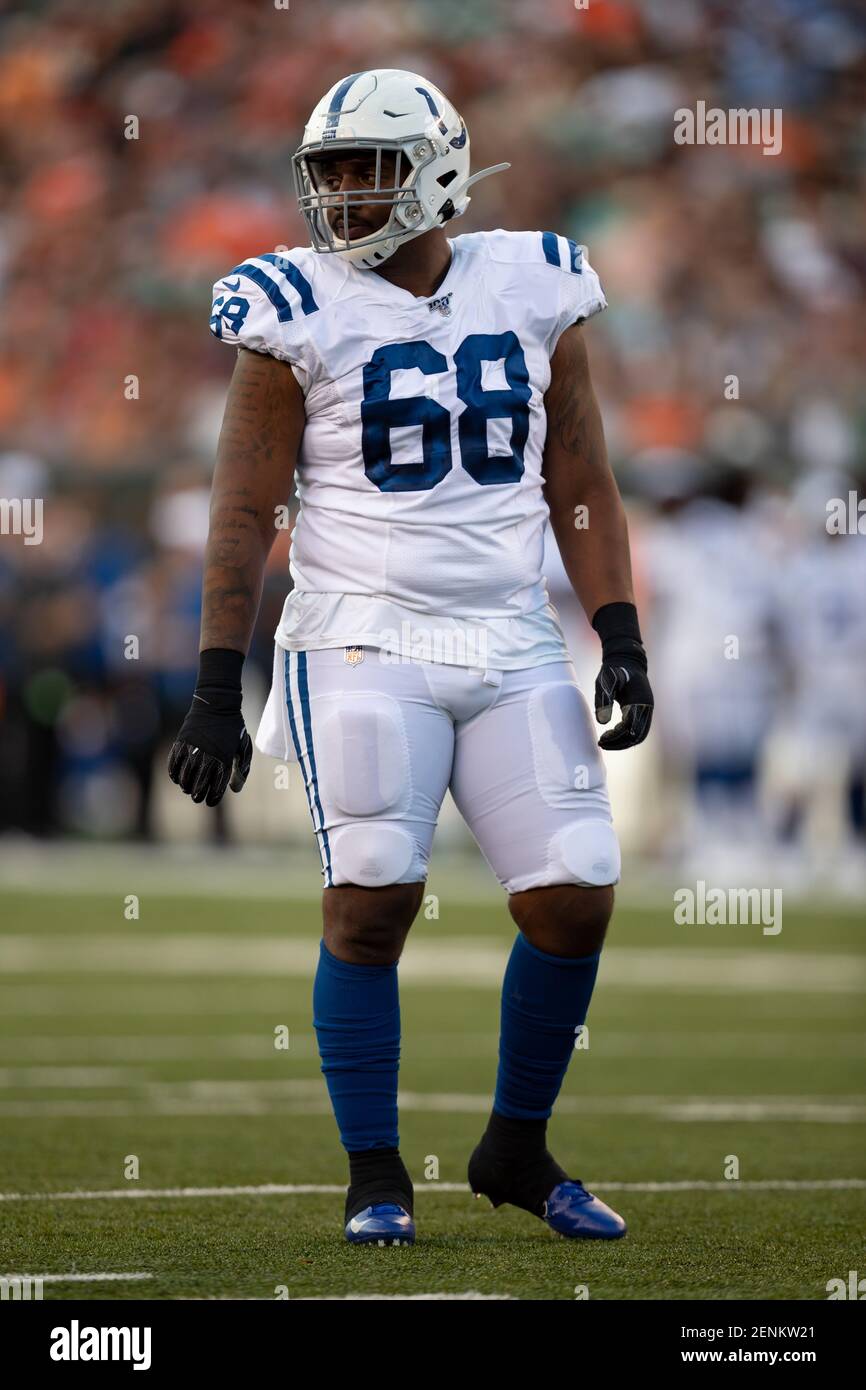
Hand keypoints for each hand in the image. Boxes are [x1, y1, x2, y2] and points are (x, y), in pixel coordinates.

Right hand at [167, 649, 251, 805]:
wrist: (217, 705)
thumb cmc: (233, 727)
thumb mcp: (242, 748)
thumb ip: (241, 769)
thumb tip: (235, 790)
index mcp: (224, 761)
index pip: (216, 789)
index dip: (212, 799)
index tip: (210, 801)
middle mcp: (207, 758)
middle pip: (198, 787)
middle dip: (198, 795)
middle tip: (197, 796)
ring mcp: (193, 751)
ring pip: (184, 779)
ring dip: (185, 786)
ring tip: (188, 787)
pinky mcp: (181, 744)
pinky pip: (173, 765)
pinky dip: (174, 774)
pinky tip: (177, 777)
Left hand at [591, 601, 653, 750]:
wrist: (626, 658)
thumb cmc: (614, 669)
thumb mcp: (605, 681)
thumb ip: (604, 700)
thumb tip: (602, 722)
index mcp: (639, 701)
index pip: (630, 728)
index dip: (616, 737)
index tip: (601, 739)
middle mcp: (646, 707)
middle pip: (638, 735)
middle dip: (620, 743)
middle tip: (602, 744)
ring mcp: (647, 708)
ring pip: (640, 734)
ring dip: (624, 741)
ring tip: (605, 742)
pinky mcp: (643, 709)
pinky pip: (638, 728)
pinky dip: (626, 735)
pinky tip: (612, 734)